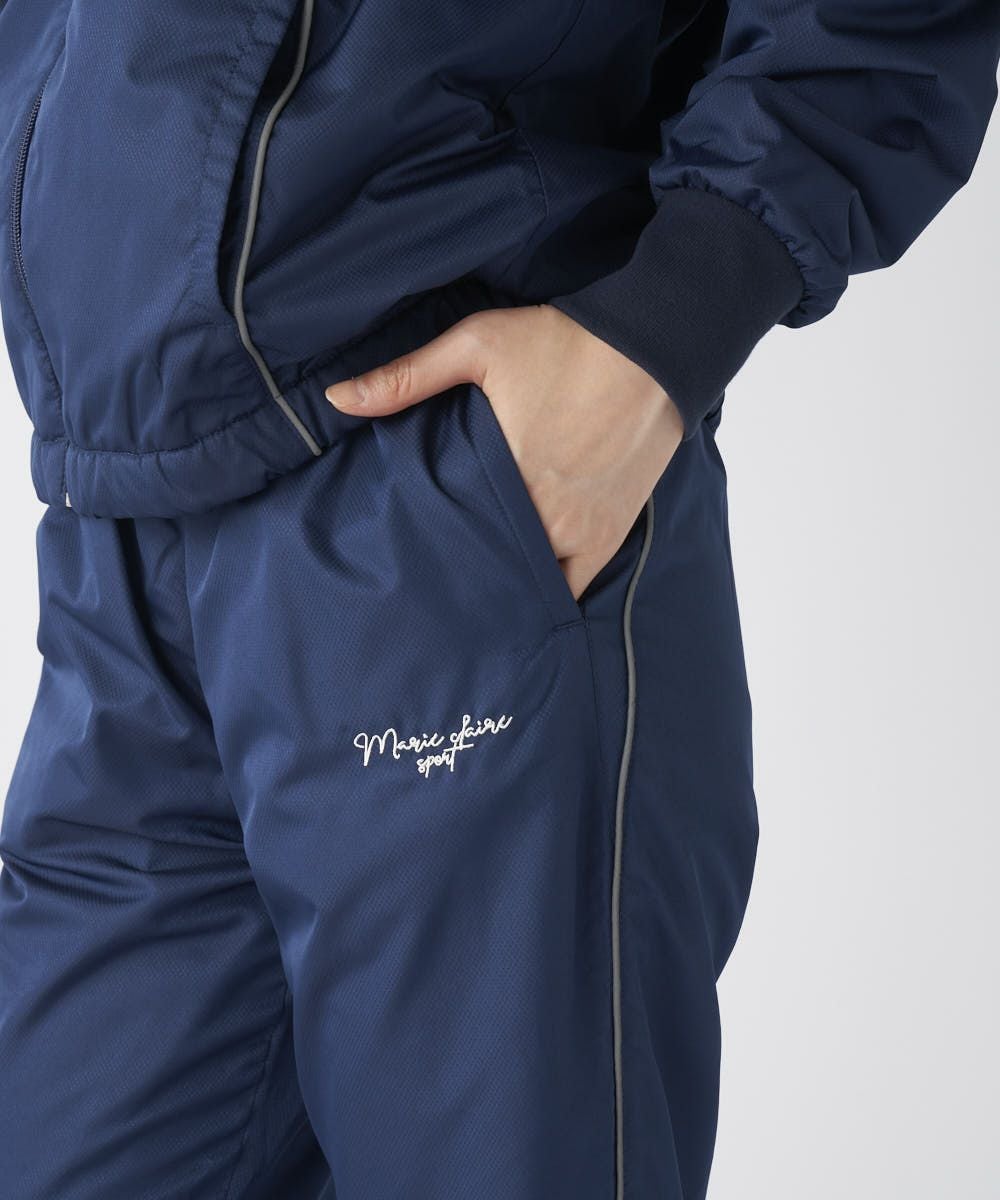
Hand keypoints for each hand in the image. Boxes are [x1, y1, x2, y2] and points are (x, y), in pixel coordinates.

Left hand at [325, 305, 682, 598]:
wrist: (653, 346)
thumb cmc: (563, 343)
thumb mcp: (478, 344)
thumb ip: (407, 376)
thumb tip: (337, 399)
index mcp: (503, 474)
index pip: (449, 535)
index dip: (425, 549)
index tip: (401, 555)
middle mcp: (543, 514)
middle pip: (486, 564)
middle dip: (458, 571)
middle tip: (427, 578)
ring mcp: (580, 532)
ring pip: (526, 582)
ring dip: (500, 582)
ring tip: (470, 588)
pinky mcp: (609, 534)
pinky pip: (572, 585)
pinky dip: (547, 592)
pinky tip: (522, 595)